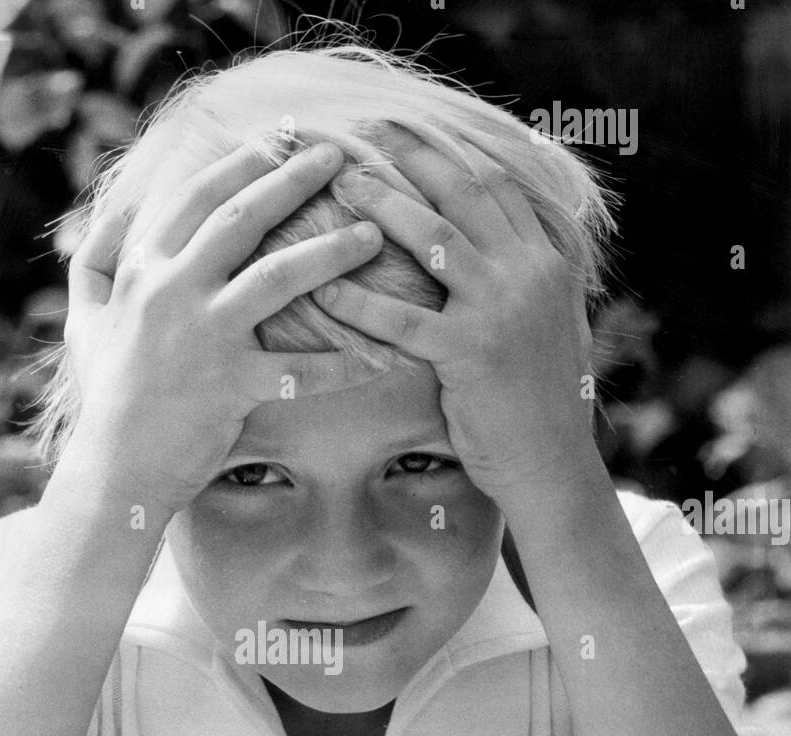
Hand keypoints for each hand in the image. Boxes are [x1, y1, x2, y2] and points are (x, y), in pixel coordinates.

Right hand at [63, 140, 385, 512]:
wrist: (115, 467)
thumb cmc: (106, 394)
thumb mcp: (84, 320)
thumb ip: (96, 262)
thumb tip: (114, 215)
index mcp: (143, 269)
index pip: (195, 197)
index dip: (239, 163)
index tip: (278, 141)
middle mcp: (173, 292)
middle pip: (242, 218)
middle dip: (293, 180)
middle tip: (338, 157)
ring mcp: (205, 337)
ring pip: (278, 278)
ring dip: (331, 251)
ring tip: (374, 234)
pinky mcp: (233, 386)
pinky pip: (300, 370)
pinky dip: (343, 365)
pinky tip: (383, 354)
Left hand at [312, 127, 598, 505]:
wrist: (552, 461)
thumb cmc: (542, 402)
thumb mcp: (554, 326)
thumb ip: (535, 280)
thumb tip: (513, 246)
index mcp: (547, 262)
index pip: (496, 187)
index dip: (450, 154)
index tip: (409, 131)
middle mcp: (529, 273)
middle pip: (464, 194)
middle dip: (413, 158)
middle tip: (365, 135)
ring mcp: (502, 310)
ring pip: (436, 240)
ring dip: (385, 206)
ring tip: (342, 185)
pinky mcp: (471, 353)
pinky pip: (404, 321)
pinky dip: (361, 303)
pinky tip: (325, 288)